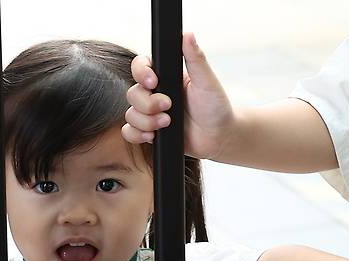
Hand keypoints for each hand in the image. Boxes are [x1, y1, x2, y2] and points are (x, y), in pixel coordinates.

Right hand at [122, 32, 234, 159]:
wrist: (219, 136)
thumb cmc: (216, 107)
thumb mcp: (207, 81)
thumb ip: (195, 59)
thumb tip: (187, 34)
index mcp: (166, 77)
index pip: (141, 67)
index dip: (141, 73)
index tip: (154, 82)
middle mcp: (156, 94)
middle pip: (133, 93)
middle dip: (148, 103)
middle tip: (169, 107)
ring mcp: (151, 114)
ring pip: (130, 114)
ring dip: (146, 121)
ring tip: (167, 123)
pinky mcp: (151, 132)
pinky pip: (130, 132)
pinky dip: (137, 135)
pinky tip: (153, 136)